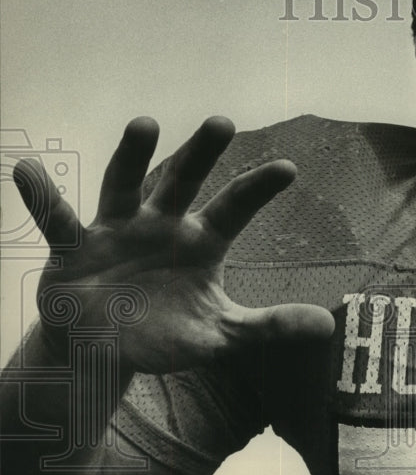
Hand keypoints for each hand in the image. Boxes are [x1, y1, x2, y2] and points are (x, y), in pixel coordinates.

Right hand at [13, 117, 335, 372]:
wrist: (105, 352)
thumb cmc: (167, 334)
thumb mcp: (221, 334)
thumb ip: (270, 327)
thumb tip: (327, 326)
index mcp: (201, 242)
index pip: (235, 209)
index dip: (258, 189)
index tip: (289, 168)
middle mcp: (162, 225)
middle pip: (184, 181)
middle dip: (201, 153)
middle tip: (223, 122)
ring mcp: (116, 231)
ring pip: (125, 186)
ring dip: (133, 157)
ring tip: (145, 124)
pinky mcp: (74, 248)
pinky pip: (56, 220)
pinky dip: (41, 196)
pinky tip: (28, 169)